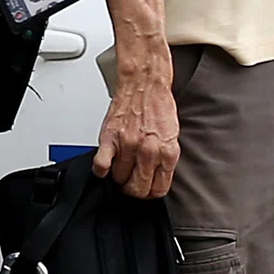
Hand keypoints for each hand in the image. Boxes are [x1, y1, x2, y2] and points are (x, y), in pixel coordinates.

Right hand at [93, 44, 179, 198]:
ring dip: (119, 176)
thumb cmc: (158, 104)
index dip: (151, 192)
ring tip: (122, 166)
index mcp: (168, 152)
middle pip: (138, 189)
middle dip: (134, 189)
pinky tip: (106, 165)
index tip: (146, 189)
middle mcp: (149, 151)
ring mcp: (128, 146)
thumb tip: (158, 178)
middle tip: (132, 183)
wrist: (145, 82)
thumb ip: (165, 158)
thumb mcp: (173, 135)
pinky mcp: (110, 138)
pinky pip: (101, 166)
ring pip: (119, 179)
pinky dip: (101, 170)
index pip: (159, 189)